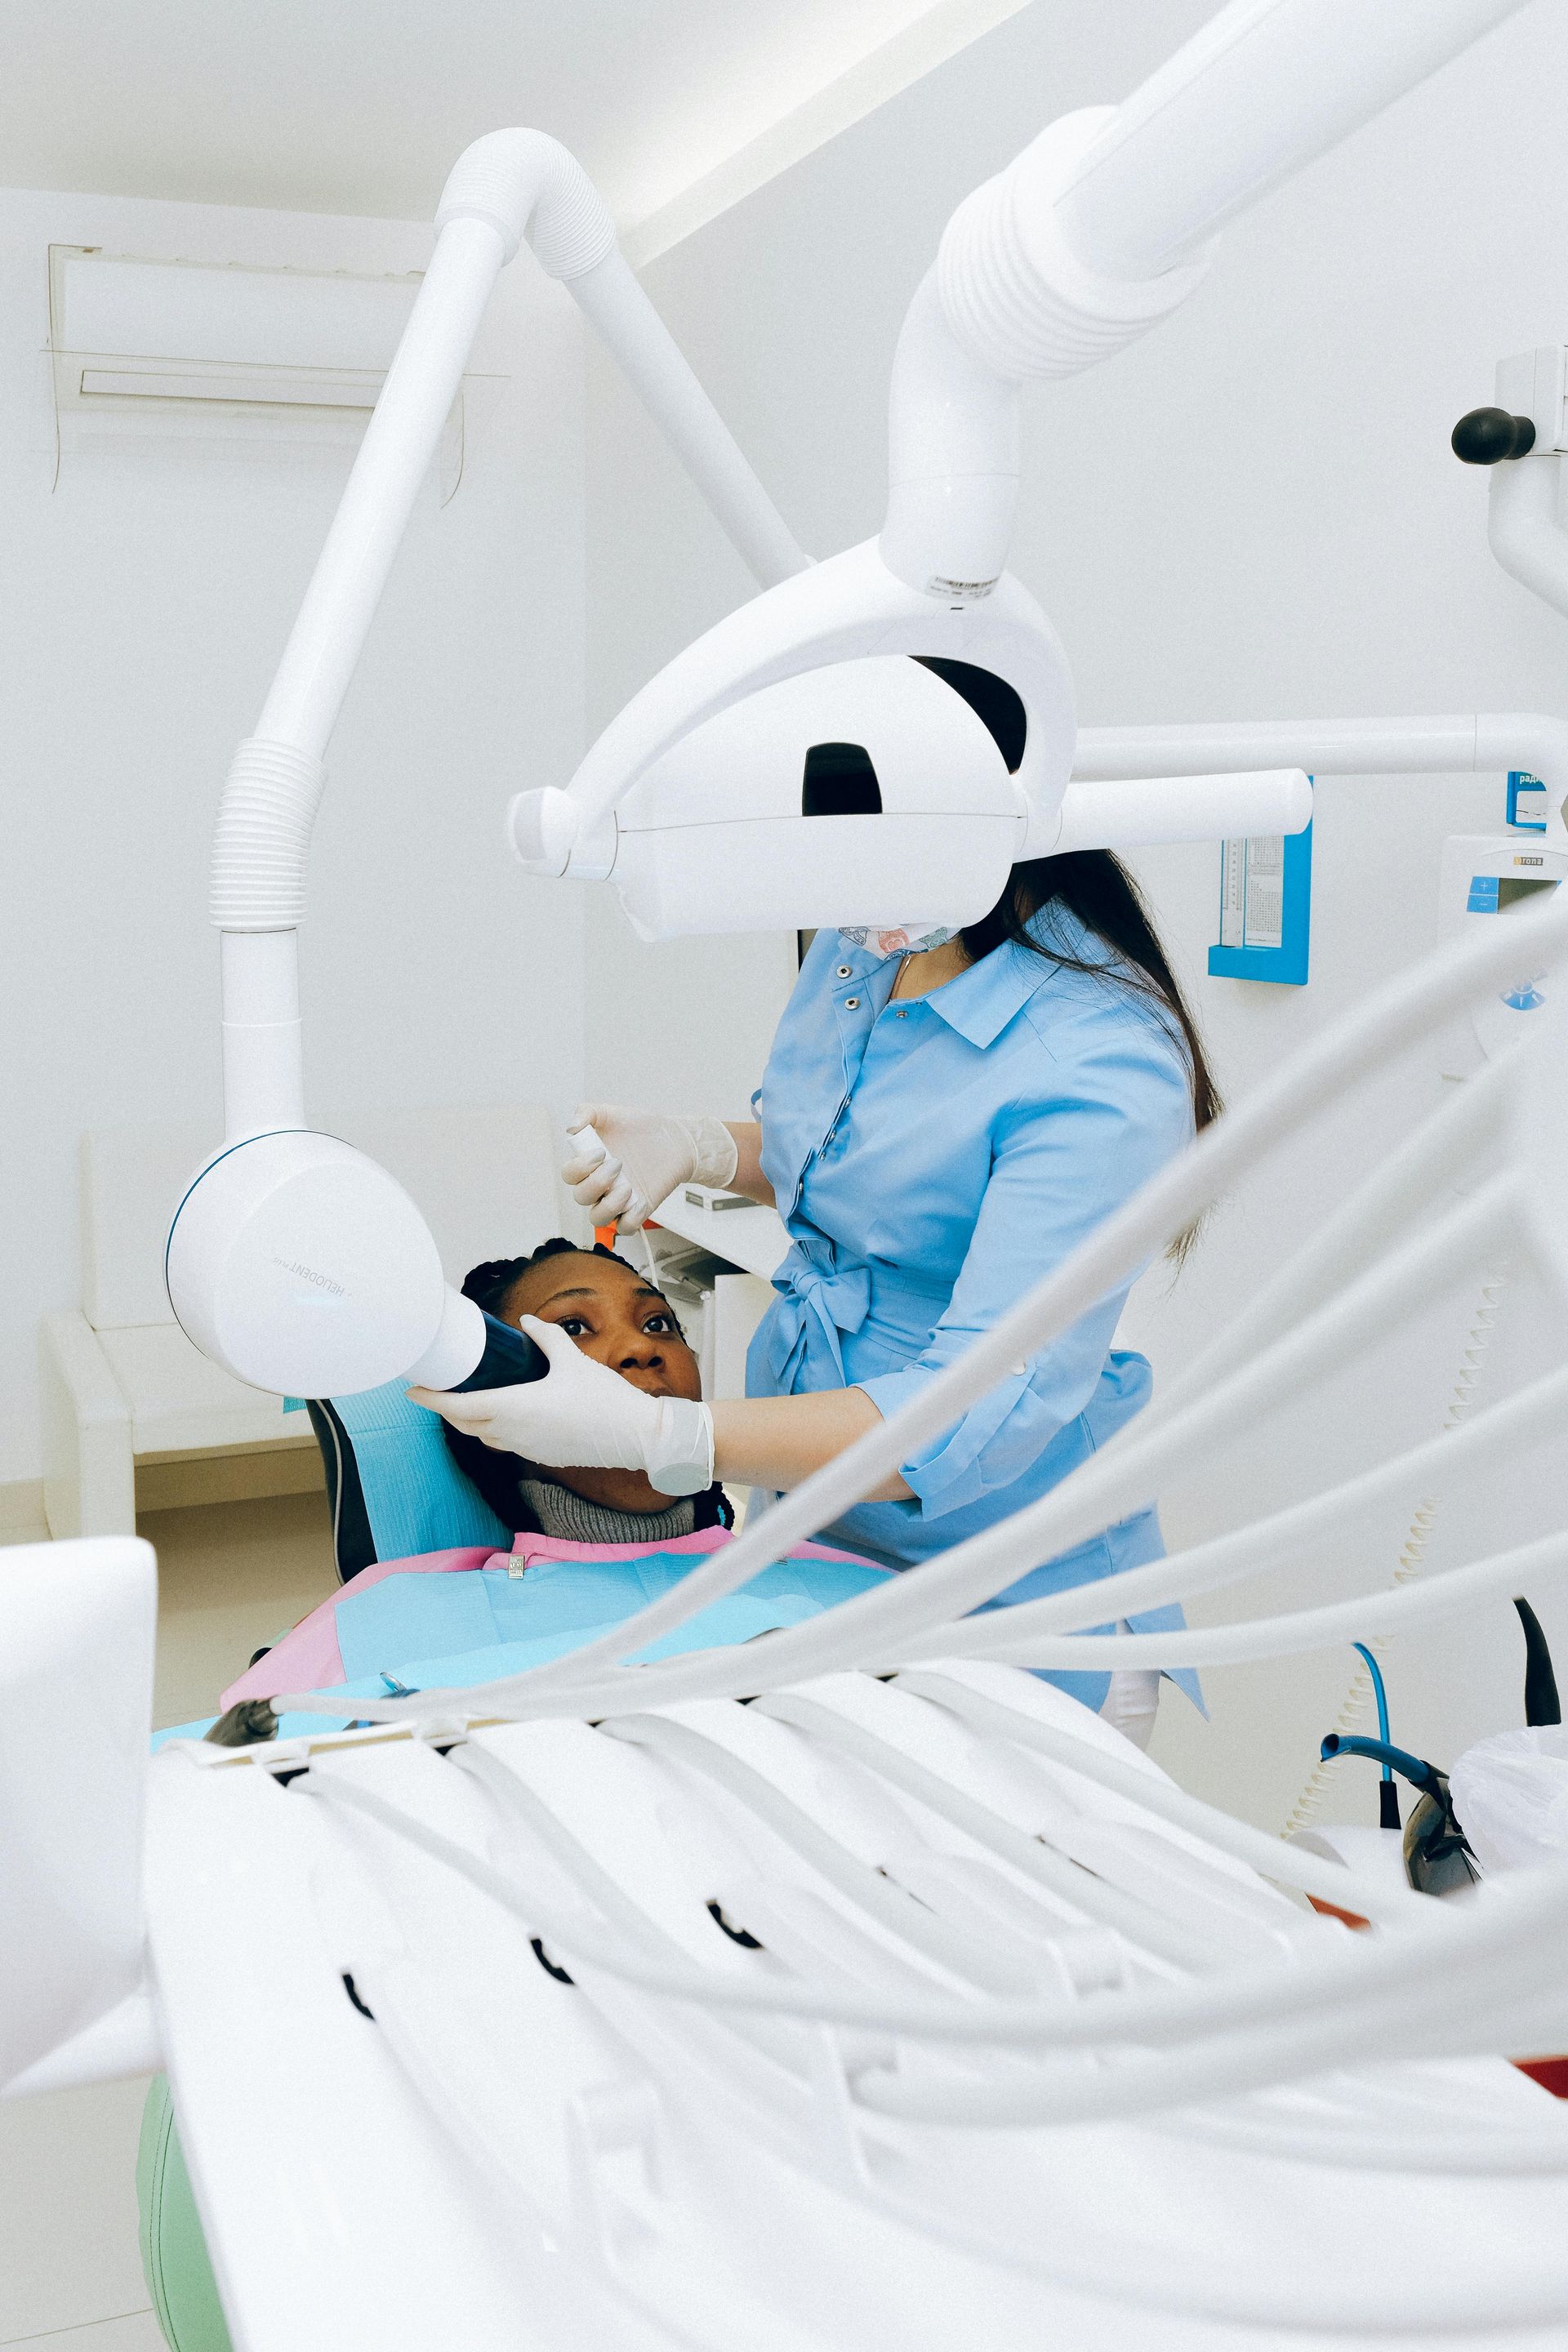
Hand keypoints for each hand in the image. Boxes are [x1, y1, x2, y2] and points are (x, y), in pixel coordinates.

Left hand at [409, 1317, 714, 1495]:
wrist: (636, 1436)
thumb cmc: (604, 1399)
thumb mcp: (572, 1360)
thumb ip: (545, 1337)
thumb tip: (527, 1320)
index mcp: (514, 1408)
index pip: (458, 1406)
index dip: (431, 1399)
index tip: (413, 1390)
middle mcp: (513, 1433)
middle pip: (465, 1424)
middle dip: (447, 1409)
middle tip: (439, 1390)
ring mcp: (526, 1448)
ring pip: (484, 1436)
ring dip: (471, 1420)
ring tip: (468, 1399)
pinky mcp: (541, 1456)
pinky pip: (506, 1443)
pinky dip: (495, 1429)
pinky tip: (506, 1414)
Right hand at [562, 1103, 737, 1231]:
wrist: (674, 1140)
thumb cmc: (641, 1129)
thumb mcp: (611, 1113)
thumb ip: (587, 1113)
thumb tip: (571, 1128)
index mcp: (589, 1164)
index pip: (569, 1175)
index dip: (578, 1167)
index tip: (600, 1152)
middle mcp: (600, 1184)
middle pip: (581, 1197)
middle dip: (596, 1182)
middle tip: (618, 1164)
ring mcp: (618, 1199)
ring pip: (598, 1218)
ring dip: (608, 1206)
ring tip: (627, 1187)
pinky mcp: (638, 1209)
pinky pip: (626, 1227)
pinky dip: (630, 1219)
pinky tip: (639, 1201)